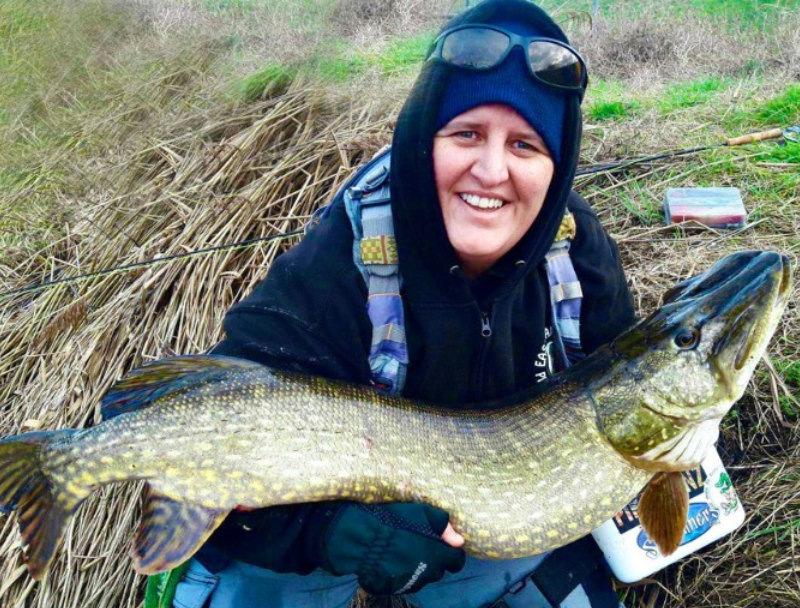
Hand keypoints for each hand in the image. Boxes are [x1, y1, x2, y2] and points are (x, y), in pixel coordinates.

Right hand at [318, 502, 465, 594]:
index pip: (457, 562)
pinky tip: (395, 561)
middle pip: (440, 570)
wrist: (363, 540)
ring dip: (421, 567)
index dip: (452, 553)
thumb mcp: (422, 514)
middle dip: (435, 560)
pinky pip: (408, 581)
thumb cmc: (394, 522)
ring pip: (424, 577)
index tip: (444, 545)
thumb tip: (460, 541)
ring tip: (406, 552)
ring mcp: (411, 583)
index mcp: (437, 556)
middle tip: (421, 544)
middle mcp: (427, 573)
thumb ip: (444, 527)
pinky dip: (406, 572)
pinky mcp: (396, 588)